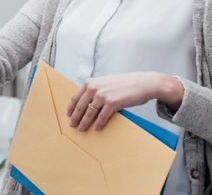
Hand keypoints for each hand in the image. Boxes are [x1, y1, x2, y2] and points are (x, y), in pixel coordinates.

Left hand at [65, 72, 183, 131]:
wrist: (143, 83)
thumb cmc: (125, 83)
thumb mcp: (106, 82)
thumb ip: (95, 89)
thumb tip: (86, 102)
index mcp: (91, 82)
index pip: (75, 97)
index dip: (71, 108)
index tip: (68, 115)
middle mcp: (94, 88)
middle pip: (80, 106)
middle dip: (75, 117)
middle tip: (72, 125)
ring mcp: (103, 95)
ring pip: (89, 113)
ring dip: (84, 123)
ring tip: (81, 129)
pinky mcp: (113, 103)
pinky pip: (102, 117)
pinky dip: (98, 124)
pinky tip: (96, 129)